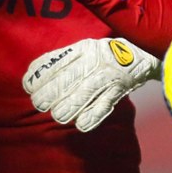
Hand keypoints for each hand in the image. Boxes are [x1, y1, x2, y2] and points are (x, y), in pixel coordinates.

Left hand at [23, 37, 160, 132]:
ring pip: (84, 93)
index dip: (40, 75)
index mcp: (84, 48)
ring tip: (57, 115)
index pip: (57, 61)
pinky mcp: (120, 89)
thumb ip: (64, 60)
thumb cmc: (104, 54)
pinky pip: (105, 105)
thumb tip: (35, 73)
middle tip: (39, 104)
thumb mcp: (85, 48)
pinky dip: (92, 116)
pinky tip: (81, 125)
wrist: (142, 53)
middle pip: (68, 79)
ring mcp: (108, 75)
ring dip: (68, 107)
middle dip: (50, 94)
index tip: (29, 86)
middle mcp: (95, 60)